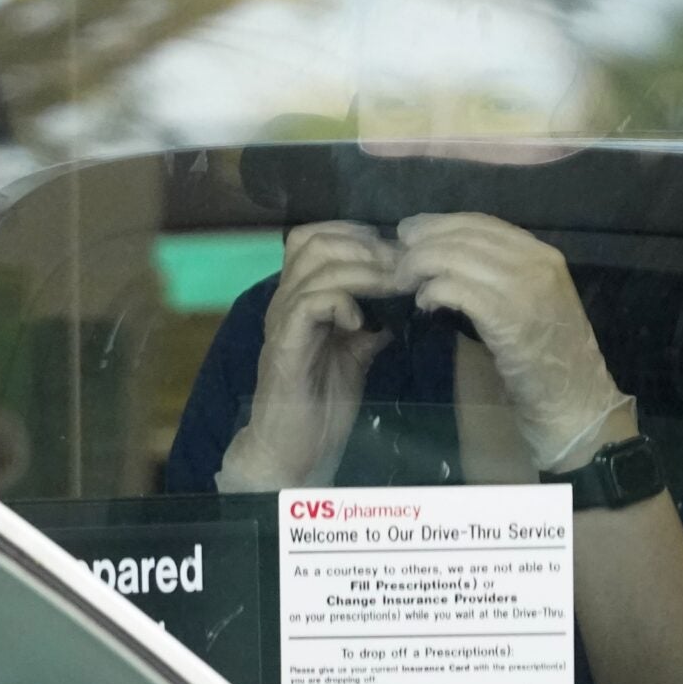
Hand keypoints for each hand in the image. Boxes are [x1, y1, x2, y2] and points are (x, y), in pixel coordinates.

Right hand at [217, 221, 398, 490]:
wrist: (294, 450)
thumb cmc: (320, 405)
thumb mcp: (355, 357)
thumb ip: (369, 327)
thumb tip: (399, 305)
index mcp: (300, 300)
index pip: (314, 239)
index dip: (353, 234)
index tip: (393, 252)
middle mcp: (285, 304)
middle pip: (312, 242)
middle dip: (362, 247)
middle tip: (398, 267)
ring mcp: (282, 324)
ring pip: (314, 268)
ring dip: (361, 272)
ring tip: (391, 288)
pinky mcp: (285, 347)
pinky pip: (308, 305)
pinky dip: (340, 303)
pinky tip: (359, 321)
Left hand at [393, 212, 628, 470]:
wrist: (574, 396)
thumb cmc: (544, 353)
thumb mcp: (527, 299)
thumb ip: (497, 273)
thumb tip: (445, 254)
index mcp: (541, 254)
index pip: (480, 222)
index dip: (438, 224)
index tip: (408, 234)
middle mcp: (536, 263)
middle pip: (462, 236)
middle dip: (420, 245)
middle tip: (396, 262)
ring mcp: (524, 288)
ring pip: (453, 258)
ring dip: (418, 268)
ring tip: (404, 284)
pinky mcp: (507, 317)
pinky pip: (455, 290)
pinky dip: (431, 293)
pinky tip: (424, 305)